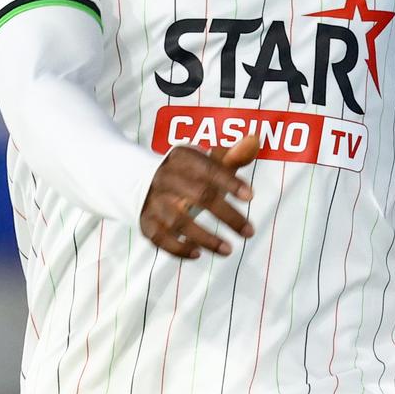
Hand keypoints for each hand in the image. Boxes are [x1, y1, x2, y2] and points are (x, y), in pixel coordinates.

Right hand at [138, 132, 260, 257]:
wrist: (140, 180)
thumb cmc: (185, 172)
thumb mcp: (204, 160)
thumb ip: (231, 156)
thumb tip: (254, 140)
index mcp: (183, 158)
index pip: (210, 168)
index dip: (230, 182)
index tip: (250, 196)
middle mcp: (166, 178)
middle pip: (200, 196)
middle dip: (227, 216)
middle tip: (249, 232)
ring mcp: (154, 201)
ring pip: (180, 221)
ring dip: (206, 238)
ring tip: (229, 249)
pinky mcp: (146, 222)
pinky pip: (160, 239)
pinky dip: (178, 248)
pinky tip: (198, 254)